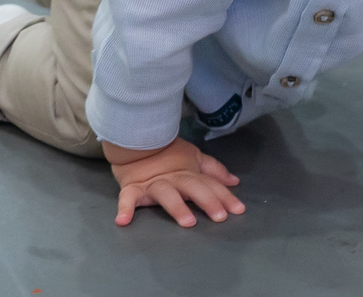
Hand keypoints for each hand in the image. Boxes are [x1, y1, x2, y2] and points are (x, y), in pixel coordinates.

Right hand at [104, 137, 244, 227]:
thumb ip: (214, 170)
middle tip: (219, 216)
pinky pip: (127, 198)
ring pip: (166, 194)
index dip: (224, 196)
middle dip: (207, 200)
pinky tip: (123, 221)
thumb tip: (234, 181)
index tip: (238, 210)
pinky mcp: (132, 188)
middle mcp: (174, 179)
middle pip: (193, 187)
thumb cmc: (167, 151)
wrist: (135, 139)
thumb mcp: (194, 156)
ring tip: (188, 222)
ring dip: (177, 207)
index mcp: (189, 173)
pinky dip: (125, 208)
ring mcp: (153, 184)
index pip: (210, 184)